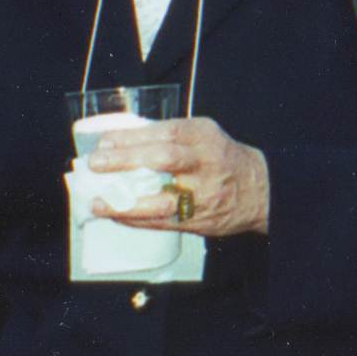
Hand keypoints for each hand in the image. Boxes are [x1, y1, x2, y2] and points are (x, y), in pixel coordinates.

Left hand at [88, 116, 270, 236]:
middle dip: (126, 160)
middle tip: (96, 163)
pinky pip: (162, 223)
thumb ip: (170, 137)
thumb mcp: (204, 136)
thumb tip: (121, 143)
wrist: (260, 191)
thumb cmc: (223, 159)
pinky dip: (136, 219)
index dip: (132, 137)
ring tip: (99, 201)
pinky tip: (116, 214)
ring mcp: (204, 196)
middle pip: (164, 159)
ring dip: (125, 202)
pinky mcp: (199, 221)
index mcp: (205, 136)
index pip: (165, 132)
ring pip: (162, 200)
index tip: (106, 141)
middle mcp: (207, 164)